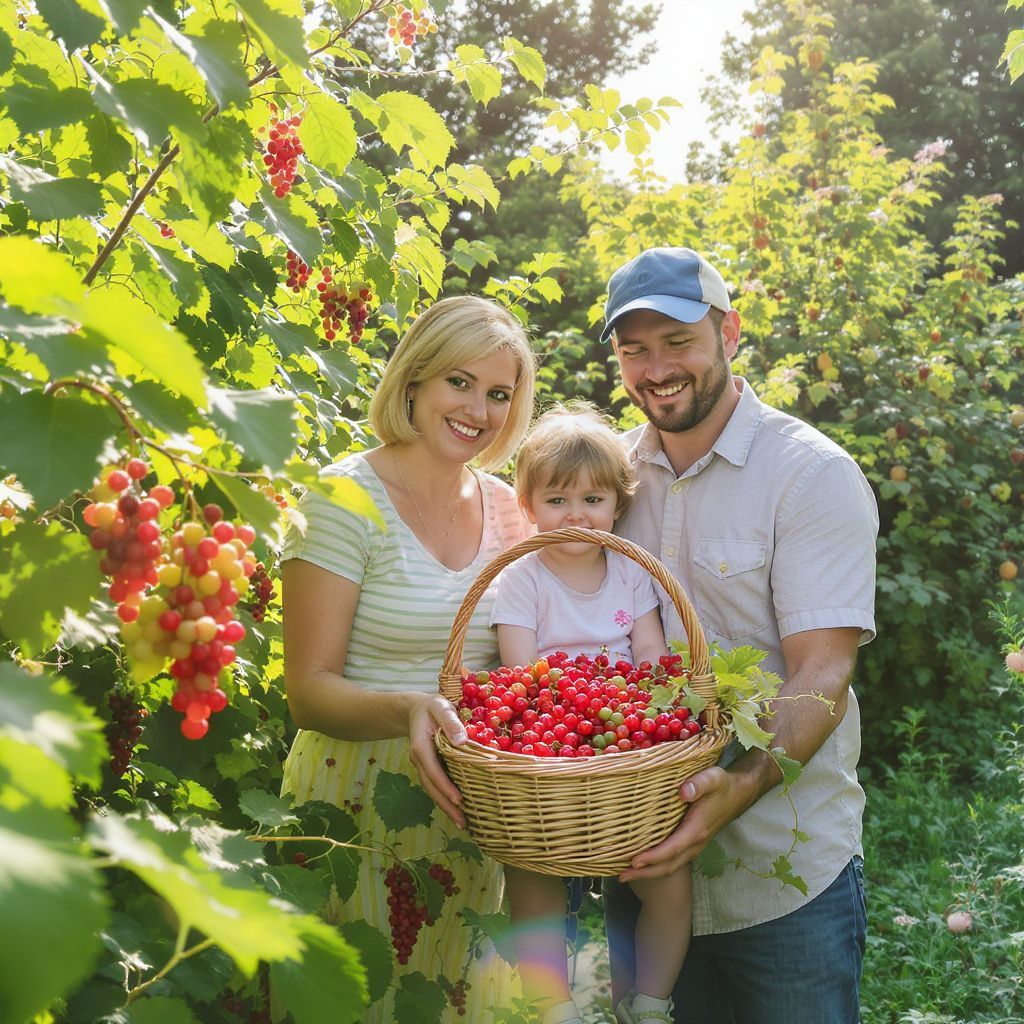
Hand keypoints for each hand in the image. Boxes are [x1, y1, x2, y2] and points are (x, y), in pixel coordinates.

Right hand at [407, 694, 467, 828]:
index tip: (459, 800)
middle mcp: (419, 760)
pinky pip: (435, 785)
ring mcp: (423, 765)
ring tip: (461, 823)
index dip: (445, 786)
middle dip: (446, 805)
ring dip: (445, 806)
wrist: (417, 709)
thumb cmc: (433, 707)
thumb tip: (461, 741)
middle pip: (431, 786)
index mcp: (421, 746)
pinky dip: (444, 798)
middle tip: (462, 823)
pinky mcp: (429, 767)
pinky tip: (456, 808)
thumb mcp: (441, 707)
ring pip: (432, 789)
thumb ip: (450, 721)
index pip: (433, 770)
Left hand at [617, 765, 751, 881]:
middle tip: (621, 876)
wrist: (737, 794)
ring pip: (670, 866)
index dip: (653, 857)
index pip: (672, 848)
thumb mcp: (713, 778)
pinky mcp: (691, 843)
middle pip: (668, 865)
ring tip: (625, 875)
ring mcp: (694, 845)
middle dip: (645, 873)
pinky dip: (656, 865)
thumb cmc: (722, 785)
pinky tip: (641, 863)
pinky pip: (673, 860)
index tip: (634, 861)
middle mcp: (695, 842)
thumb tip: (683, 792)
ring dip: (648, 872)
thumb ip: (699, 783)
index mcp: (697, 829)